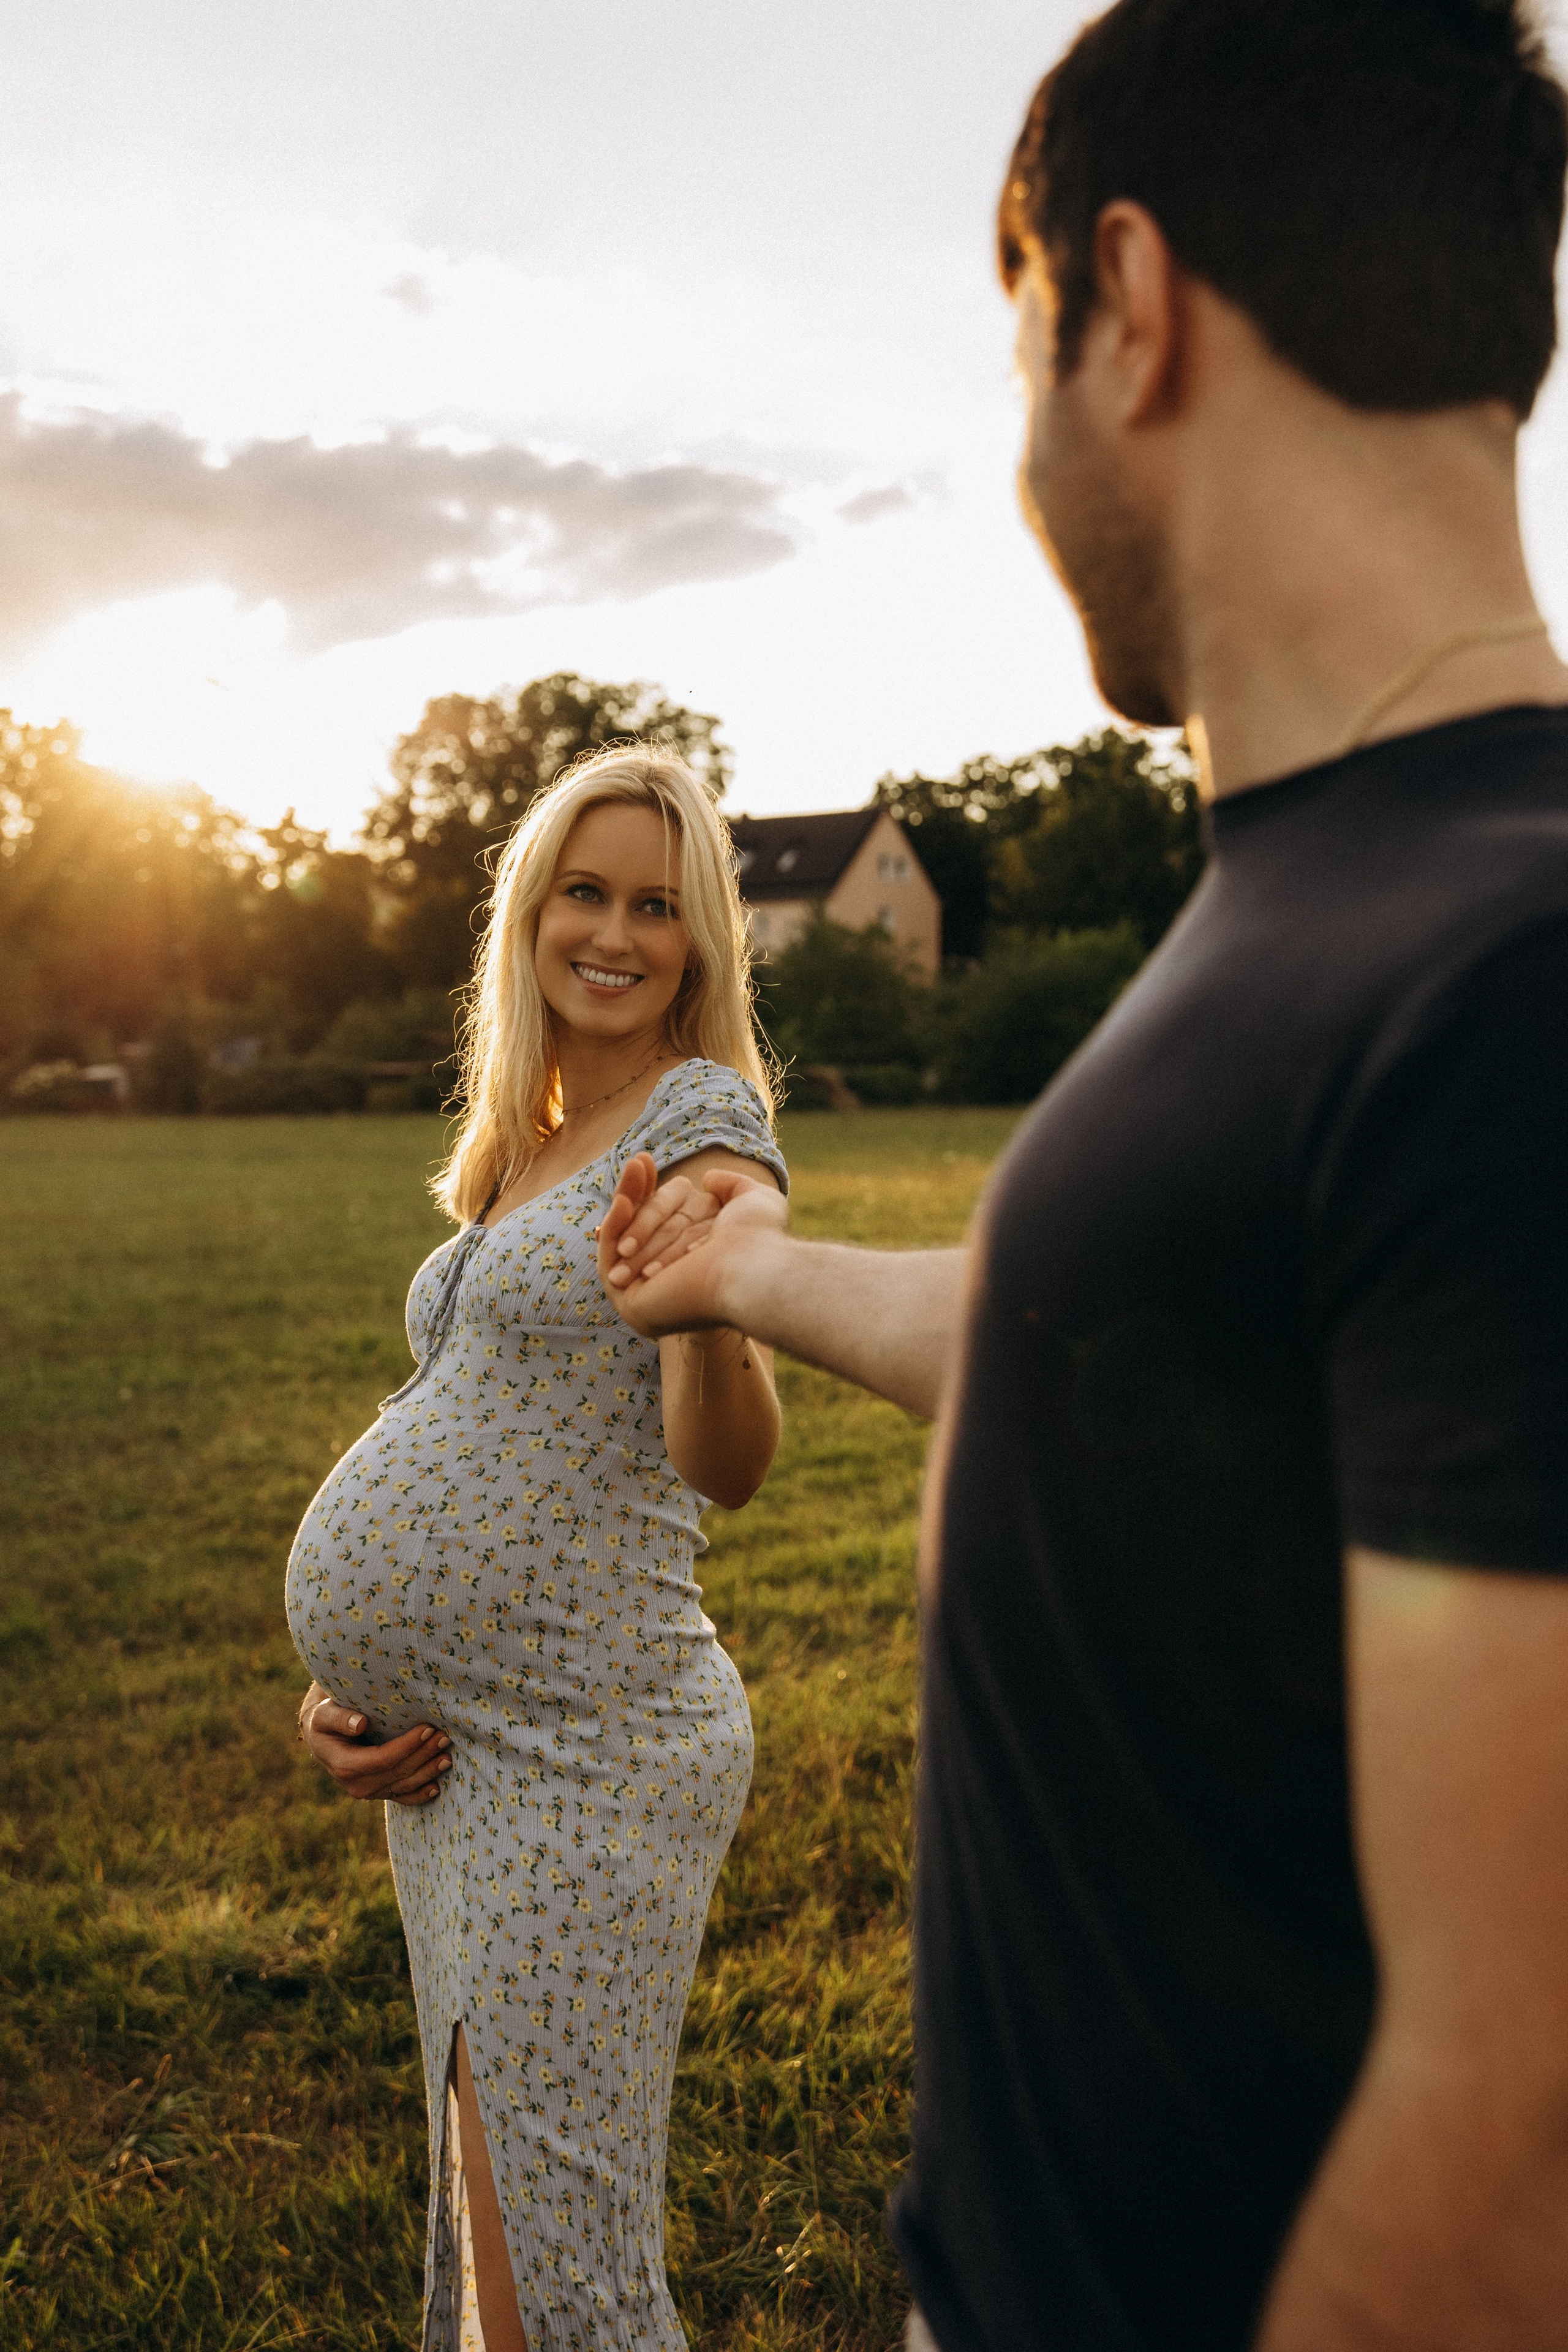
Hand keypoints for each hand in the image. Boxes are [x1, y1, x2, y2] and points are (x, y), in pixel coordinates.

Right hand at [297, 1682, 450, 1806]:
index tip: (428, 1728)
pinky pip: (402, 1797)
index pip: (383, 1758)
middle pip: (399, 1771)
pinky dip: (420, 1794)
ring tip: (447, 1755)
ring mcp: (369, 1792)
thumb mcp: (324, 1715)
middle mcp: (357, 1786)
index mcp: (345, 1766)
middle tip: (445, 1737)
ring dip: (428, 1771)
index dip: (407, 1745)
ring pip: (404, 1785)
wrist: (324, 1739)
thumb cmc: (326, 1721)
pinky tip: (436, 1787)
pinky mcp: (379, 1792)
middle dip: (424, 1754)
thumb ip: (339, 1718)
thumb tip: (360, 1724)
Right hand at [596, 1151, 788, 1337]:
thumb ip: (732, 1187)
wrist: (752, 1268)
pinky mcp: (631, 1303)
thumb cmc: (759, 1237)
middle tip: (637, 1161)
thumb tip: (708, 1178)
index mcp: (693, 1264)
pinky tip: (622, 1201)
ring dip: (626, 1203)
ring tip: (633, 1168)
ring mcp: (647, 1295)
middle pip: (643, 1230)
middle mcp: (669, 1281)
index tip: (644, 1160)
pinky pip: (608, 1260)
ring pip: (624, 1242)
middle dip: (639, 1194)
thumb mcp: (752, 1201)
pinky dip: (615, 1227)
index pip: (664, 1223)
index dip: (652, 1191)